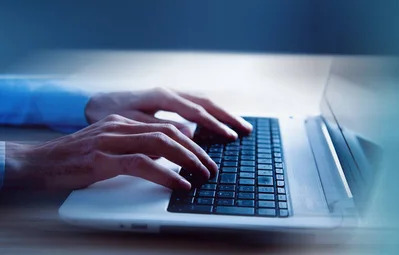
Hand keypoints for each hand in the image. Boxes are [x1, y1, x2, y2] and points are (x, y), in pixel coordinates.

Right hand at [4, 114, 216, 189]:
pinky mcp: (103, 158)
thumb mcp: (110, 147)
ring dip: (187, 160)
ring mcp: (111, 140)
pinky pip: (142, 164)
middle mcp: (121, 126)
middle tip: (211, 167)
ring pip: (161, 143)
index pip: (167, 126)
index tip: (208, 154)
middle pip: (170, 132)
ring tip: (202, 174)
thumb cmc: (75, 158)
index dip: (192, 140)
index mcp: (125, 122)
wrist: (38, 161)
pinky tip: (179, 183)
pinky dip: (166, 174)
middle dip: (196, 150)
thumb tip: (168, 157)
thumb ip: (136, 147)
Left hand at [84, 87, 252, 139]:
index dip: (214, 124)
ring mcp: (170, 95)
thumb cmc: (108, 114)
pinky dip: (211, 114)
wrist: (92, 103)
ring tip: (239, 126)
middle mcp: (169, 93)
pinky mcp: (168, 101)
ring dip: (222, 114)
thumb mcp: (131, 122)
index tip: (229, 135)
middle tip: (245, 130)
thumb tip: (188, 134)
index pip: (196, 111)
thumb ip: (159, 127)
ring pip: (203, 103)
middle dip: (227, 117)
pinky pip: (195, 106)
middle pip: (206, 103)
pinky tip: (218, 124)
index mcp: (162, 97)